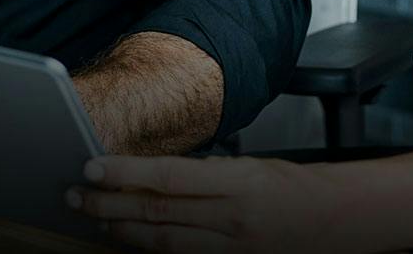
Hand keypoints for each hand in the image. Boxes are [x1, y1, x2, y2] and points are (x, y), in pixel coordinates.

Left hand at [69, 155, 359, 253]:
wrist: (336, 222)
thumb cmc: (292, 187)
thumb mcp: (249, 167)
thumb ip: (202, 173)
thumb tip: (151, 173)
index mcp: (237, 183)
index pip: (169, 178)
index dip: (124, 173)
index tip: (91, 166)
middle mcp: (231, 220)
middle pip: (157, 214)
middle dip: (109, 204)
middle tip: (75, 195)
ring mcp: (230, 250)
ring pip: (162, 243)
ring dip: (122, 231)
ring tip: (94, 217)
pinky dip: (152, 250)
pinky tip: (131, 240)